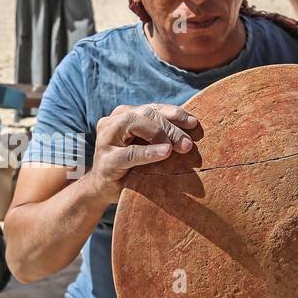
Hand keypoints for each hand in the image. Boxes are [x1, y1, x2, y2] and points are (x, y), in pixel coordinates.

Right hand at [84, 103, 199, 203]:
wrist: (104, 190)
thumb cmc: (131, 166)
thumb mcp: (147, 145)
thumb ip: (162, 134)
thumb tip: (193, 128)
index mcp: (125, 114)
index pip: (153, 108)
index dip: (174, 113)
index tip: (193, 123)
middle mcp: (113, 121)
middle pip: (146, 114)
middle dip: (170, 127)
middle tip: (188, 144)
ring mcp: (106, 139)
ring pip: (134, 124)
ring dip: (160, 134)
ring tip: (179, 147)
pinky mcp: (106, 160)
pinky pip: (129, 153)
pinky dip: (148, 152)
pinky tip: (165, 152)